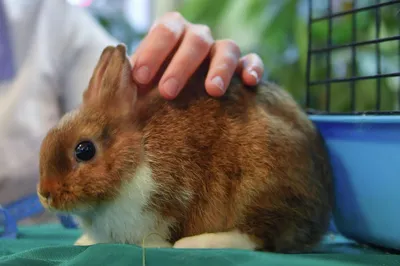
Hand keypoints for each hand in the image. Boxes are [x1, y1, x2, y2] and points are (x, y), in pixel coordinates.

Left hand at [130, 12, 263, 99]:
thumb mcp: (141, 79)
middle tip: (167, 92)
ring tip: (213, 91)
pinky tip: (249, 83)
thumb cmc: (154, 85)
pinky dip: (253, 68)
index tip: (140, 78)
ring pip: (228, 47)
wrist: (177, 91)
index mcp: (172, 32)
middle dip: (181, 66)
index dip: (152, 52)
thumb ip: (132, 80)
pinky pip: (252, 60)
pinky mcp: (242, 65)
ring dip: (219, 68)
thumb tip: (114, 90)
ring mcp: (221, 49)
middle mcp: (198, 37)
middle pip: (195, 41)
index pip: (165, 32)